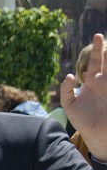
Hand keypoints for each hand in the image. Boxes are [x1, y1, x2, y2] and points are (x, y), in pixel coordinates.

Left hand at [61, 33, 106, 157]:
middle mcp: (104, 82)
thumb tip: (69, 76)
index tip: (98, 36)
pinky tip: (105, 74)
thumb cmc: (82, 119)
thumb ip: (66, 90)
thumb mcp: (69, 104)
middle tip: (105, 35)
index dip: (97, 49)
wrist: (95, 134)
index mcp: (92, 81)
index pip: (96, 61)